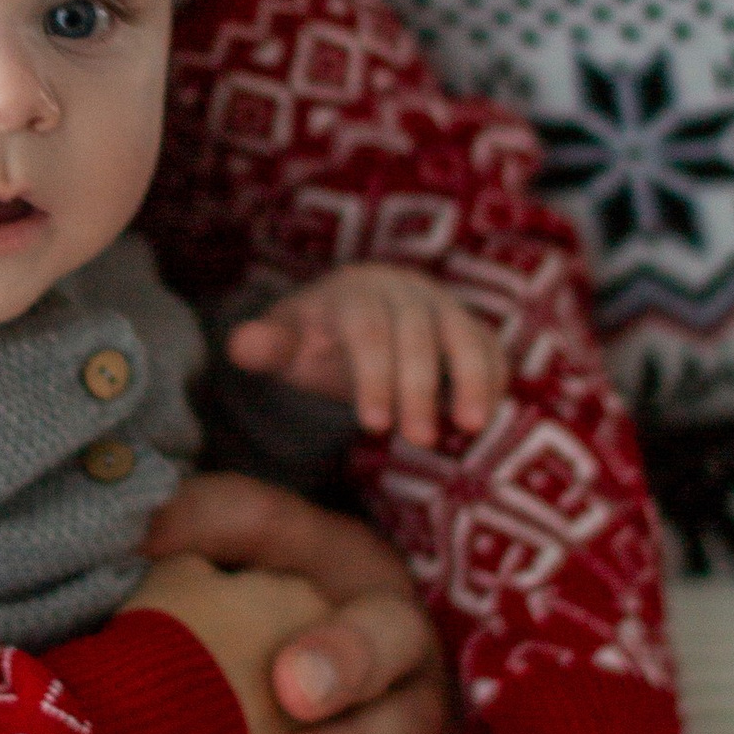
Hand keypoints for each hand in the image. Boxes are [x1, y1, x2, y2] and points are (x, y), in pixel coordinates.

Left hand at [142, 474, 464, 733]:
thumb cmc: (225, 648)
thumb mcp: (210, 572)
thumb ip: (195, 531)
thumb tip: (153, 526)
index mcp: (341, 573)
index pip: (325, 553)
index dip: (274, 560)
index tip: (242, 621)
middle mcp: (393, 646)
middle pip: (393, 643)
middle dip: (348, 661)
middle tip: (291, 692)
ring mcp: (413, 728)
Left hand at [228, 263, 503, 448]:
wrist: (353, 317)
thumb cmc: (315, 339)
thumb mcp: (287, 343)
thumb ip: (267, 346)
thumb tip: (241, 345)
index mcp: (354, 293)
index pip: (368, 331)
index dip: (374, 376)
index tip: (374, 425)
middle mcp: (403, 292)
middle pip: (418, 335)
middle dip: (420, 389)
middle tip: (419, 441)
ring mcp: (441, 306)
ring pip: (464, 335)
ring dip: (472, 380)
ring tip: (472, 428)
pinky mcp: (469, 325)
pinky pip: (490, 346)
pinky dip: (493, 378)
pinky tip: (485, 418)